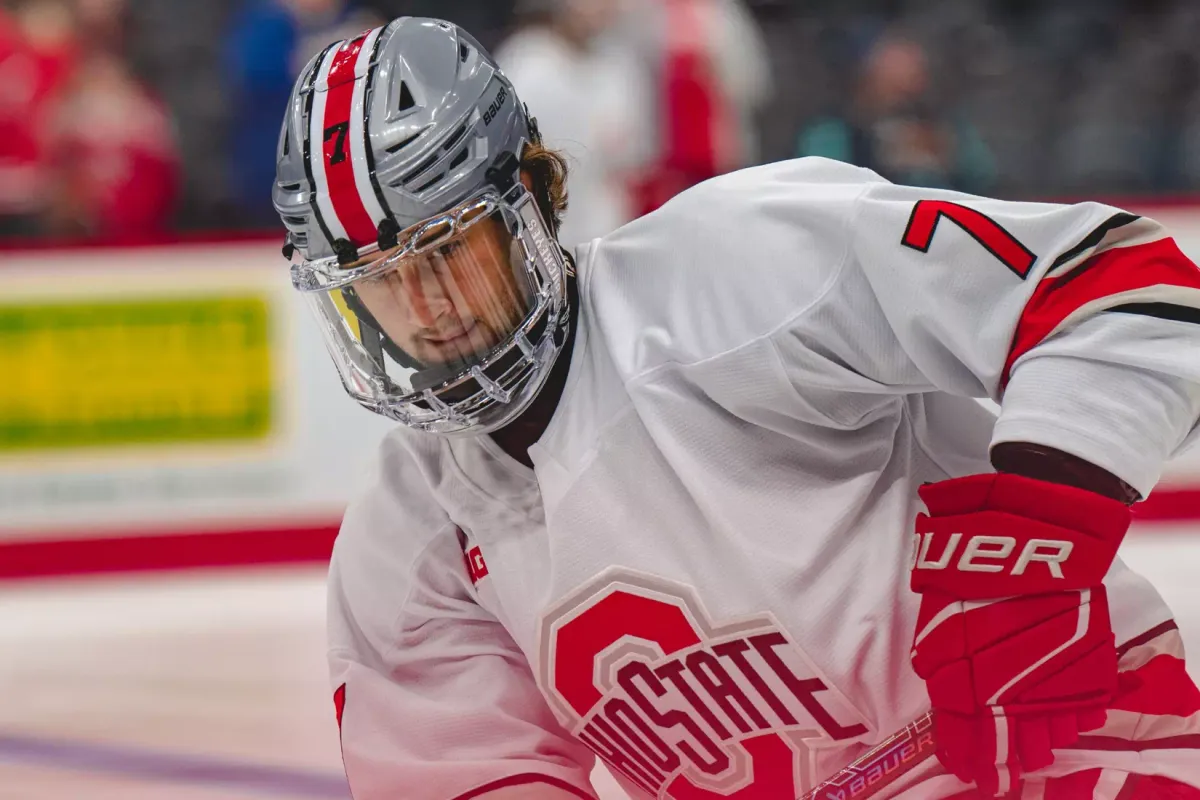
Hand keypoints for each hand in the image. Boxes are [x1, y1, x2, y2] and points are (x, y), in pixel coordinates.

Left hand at [907, 473, 1130, 795]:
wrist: (1042, 514)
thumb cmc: (978, 540)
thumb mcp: (940, 586)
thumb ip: (937, 633)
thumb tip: (931, 669)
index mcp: (961, 652)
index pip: (958, 717)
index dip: (960, 746)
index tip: (961, 766)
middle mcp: (1007, 666)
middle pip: (1001, 729)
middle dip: (997, 757)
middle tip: (994, 778)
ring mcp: (1052, 663)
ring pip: (1043, 722)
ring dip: (1033, 744)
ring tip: (1028, 762)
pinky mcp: (1088, 654)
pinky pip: (1080, 701)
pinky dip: (1070, 718)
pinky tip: (1061, 729)